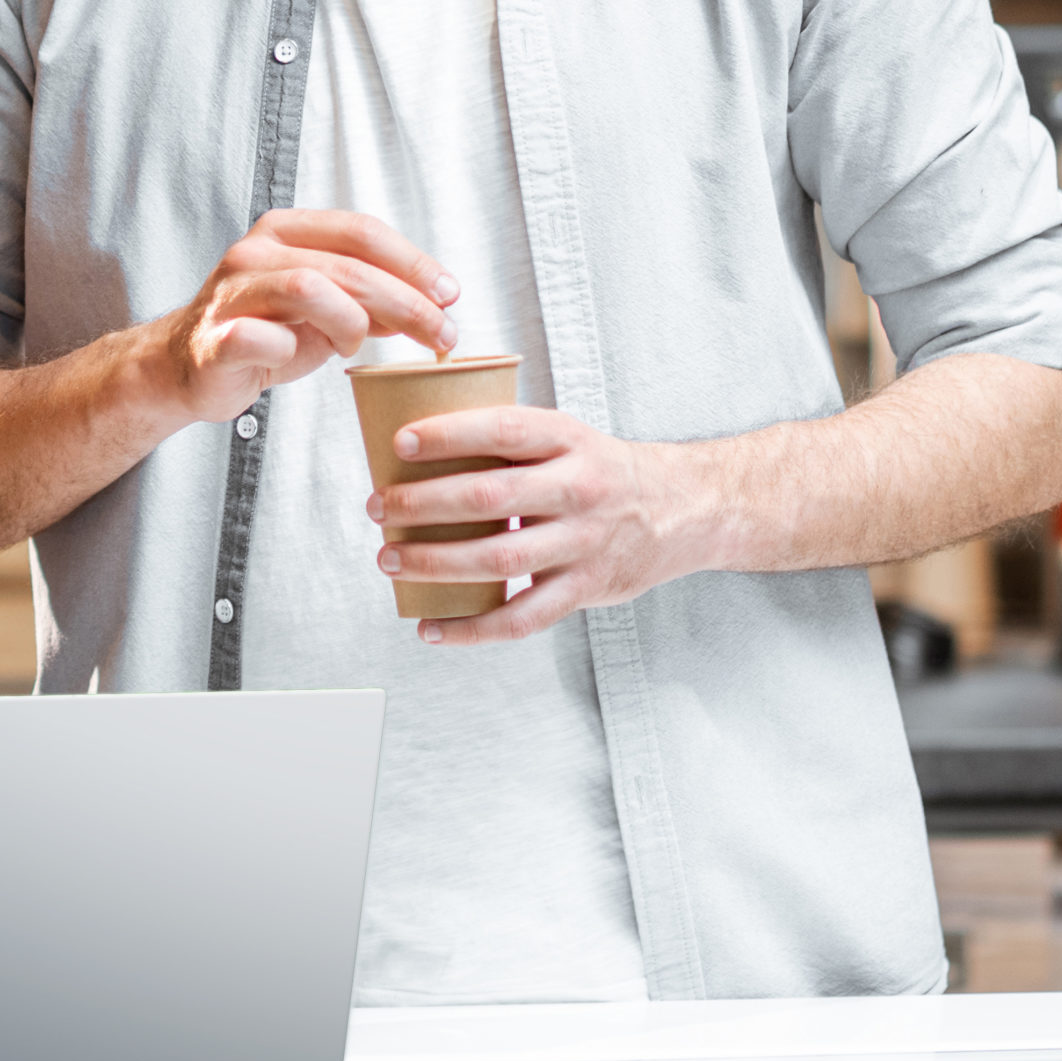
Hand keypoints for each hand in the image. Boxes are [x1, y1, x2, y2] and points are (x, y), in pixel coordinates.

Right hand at [139, 211, 458, 428]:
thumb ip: (371, 299)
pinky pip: (261, 338)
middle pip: (347, 264)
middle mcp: (255, 252)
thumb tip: (435, 304)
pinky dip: (292, 351)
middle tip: (442, 335)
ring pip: (308, 288)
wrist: (187, 367)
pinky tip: (303, 359)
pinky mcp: (214, 338)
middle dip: (406, 302)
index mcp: (285, 231)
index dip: (413, 261)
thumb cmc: (261, 332)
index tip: (450, 294)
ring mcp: (231, 293)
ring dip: (353, 322)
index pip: (362, 231)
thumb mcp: (325, 309)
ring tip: (357, 346)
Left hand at [369, 403, 710, 645]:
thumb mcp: (565, 435)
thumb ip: (507, 440)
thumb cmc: (600, 468)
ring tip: (390, 560)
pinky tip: (432, 629)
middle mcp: (578, 489)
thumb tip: (415, 444)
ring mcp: (583, 543)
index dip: (449, 435)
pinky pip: (523, 618)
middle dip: (423, 505)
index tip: (399, 443)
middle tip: (379, 508)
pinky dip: (472, 630)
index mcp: (567, 439)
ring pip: (499, 559)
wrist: (682, 508)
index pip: (503, 431)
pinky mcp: (585, 589)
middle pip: (490, 497)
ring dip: (435, 563)